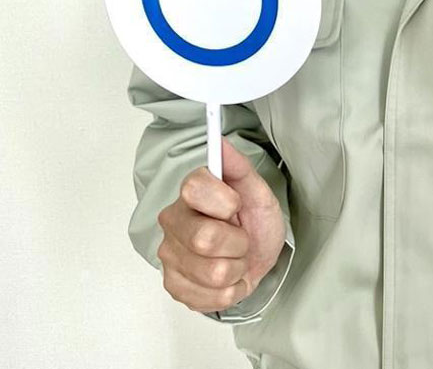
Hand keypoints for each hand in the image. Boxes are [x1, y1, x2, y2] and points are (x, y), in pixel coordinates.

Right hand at [157, 138, 285, 313]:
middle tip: (240, 239)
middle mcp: (173, 221)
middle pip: (204, 239)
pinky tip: (228, 276)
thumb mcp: (257, 192)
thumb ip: (238, 167)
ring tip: (234, 258)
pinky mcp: (173, 285)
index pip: (193, 189)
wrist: (256, 256)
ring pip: (213, 272)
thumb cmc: (254, 222)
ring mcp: (170, 255)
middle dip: (238, 243)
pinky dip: (230, 290)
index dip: (224, 202)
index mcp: (191, 193)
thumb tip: (219, 141)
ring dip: (237, 268)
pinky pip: (210, 296)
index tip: (235, 206)